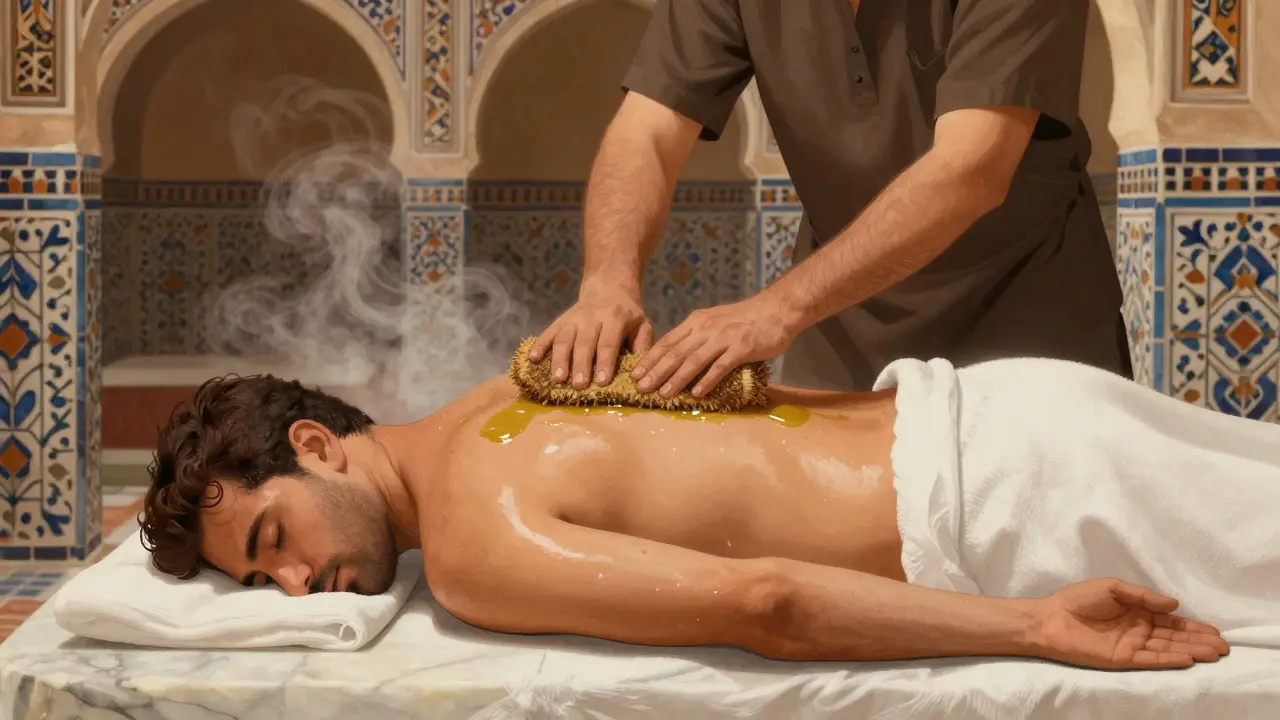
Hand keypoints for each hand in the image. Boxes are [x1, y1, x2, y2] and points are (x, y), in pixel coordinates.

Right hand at [528, 284, 653, 389]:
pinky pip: (547, 333)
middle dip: (581, 365)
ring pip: (564, 339)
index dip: (605, 362)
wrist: (608, 287)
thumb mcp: (642, 324)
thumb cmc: (628, 314)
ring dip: (560, 359)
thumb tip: (640, 372)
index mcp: (614, 318)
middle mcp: (591, 318)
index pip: (608, 342)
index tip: (603, 382)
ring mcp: (572, 319)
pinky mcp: (559, 321)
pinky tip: (533, 360)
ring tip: (558, 379)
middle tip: (580, 385)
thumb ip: (642, 346)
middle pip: (584, 343)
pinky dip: (539, 345)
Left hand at [631, 295, 798, 397]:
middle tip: (640, 388)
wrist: (777, 309)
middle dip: (656, 372)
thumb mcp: (714, 321)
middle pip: (676, 352)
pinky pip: (721, 366)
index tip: (635, 374)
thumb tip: (677, 356)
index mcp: (697, 322)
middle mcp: (706, 329)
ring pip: (694, 360)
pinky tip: (697, 393)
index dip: (650, 359)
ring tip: (663, 394)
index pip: (668, 342)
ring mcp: (724, 338)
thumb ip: (697, 336)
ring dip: (676, 379)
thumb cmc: (745, 319)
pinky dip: (707, 380)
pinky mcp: (741, 348)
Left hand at [1037, 578, 1229, 669]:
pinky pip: (1150, 659)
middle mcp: (1139, 630)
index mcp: (1137, 612)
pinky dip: (1169, 659)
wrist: (1050, 618)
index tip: (1215, 631)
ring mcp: (1132, 645)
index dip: (1192, 626)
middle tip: (1223, 646)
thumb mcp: (1113, 588)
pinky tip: (1187, 659)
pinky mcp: (1122, 659)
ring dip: (1190, 651)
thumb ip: (1143, 596)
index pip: (1171, 621)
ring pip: (1167, 649)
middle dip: (1198, 641)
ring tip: (1213, 653)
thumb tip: (1174, 604)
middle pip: (1174, 637)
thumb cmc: (1078, 599)